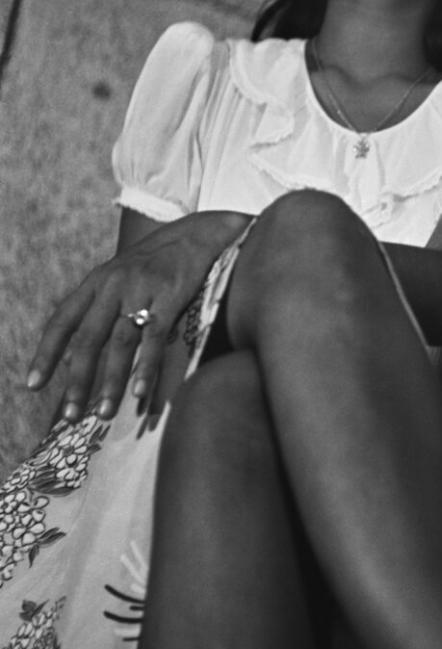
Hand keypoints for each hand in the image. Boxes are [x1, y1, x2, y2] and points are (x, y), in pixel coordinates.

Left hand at [27, 211, 247, 422]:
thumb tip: (84, 351)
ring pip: (120, 343)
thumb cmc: (161, 260)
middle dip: (78, 380)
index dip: (46, 354)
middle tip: (70, 415)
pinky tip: (139, 391)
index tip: (33, 385)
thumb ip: (104, 306)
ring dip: (111, 381)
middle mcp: (113, 285)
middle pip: (88, 339)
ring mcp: (141, 290)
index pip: (63, 321)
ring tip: (105, 412)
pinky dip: (146, 367)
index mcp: (97, 281)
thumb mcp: (123, 274)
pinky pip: (155, 338)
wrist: (200, 232)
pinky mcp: (171, 297)